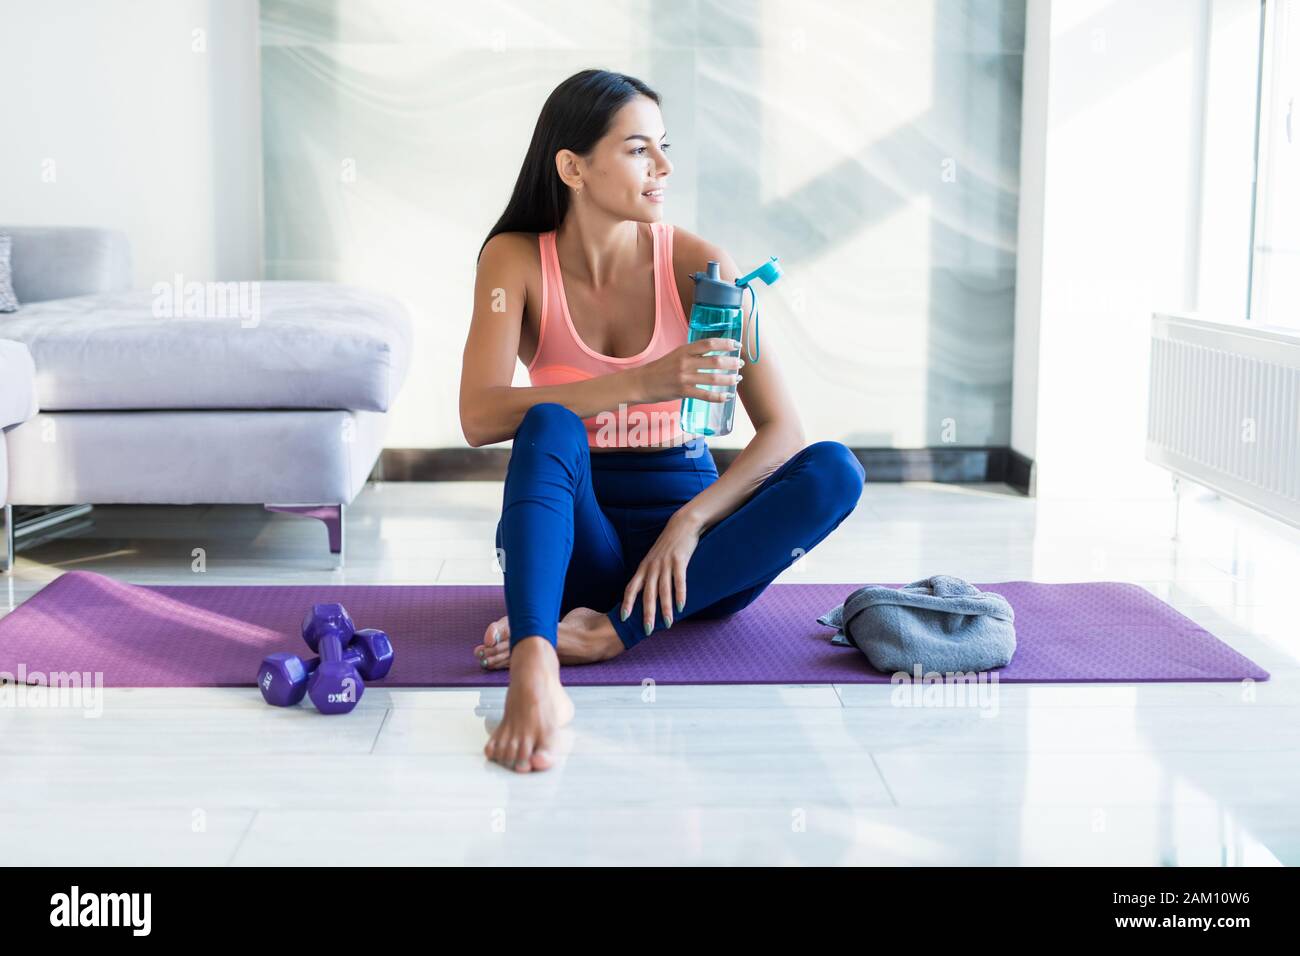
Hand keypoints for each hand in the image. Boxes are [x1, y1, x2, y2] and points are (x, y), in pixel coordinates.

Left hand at [619, 512, 703, 635]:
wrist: (682, 525)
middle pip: (647, 594)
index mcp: (644, 568)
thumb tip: (648, 595)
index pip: (631, 588)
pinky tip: (681, 607)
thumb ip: (650, 575)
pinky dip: (680, 594)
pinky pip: (679, 580)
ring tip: (667, 624)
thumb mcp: (654, 559)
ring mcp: (665, 564)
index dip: (627, 604)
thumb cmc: (668, 545)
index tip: (623, 619)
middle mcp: (652, 567)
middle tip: (647, 631)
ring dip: (665, 608)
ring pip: (663, 590)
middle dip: (646, 613)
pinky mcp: (679, 560)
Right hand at [632, 338, 744, 404]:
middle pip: (714, 361)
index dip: (725, 343)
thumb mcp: (676, 355)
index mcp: (684, 350)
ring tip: (737, 380)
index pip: (709, 343)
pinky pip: (704, 394)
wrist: (641, 383)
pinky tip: (726, 397)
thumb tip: (713, 353)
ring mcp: (683, 377)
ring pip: (712, 378)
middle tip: (740, 364)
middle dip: (731, 363)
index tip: (737, 345)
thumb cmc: (660, 369)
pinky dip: (718, 396)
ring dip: (728, 379)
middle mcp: (685, 362)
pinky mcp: (682, 391)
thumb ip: (693, 353)